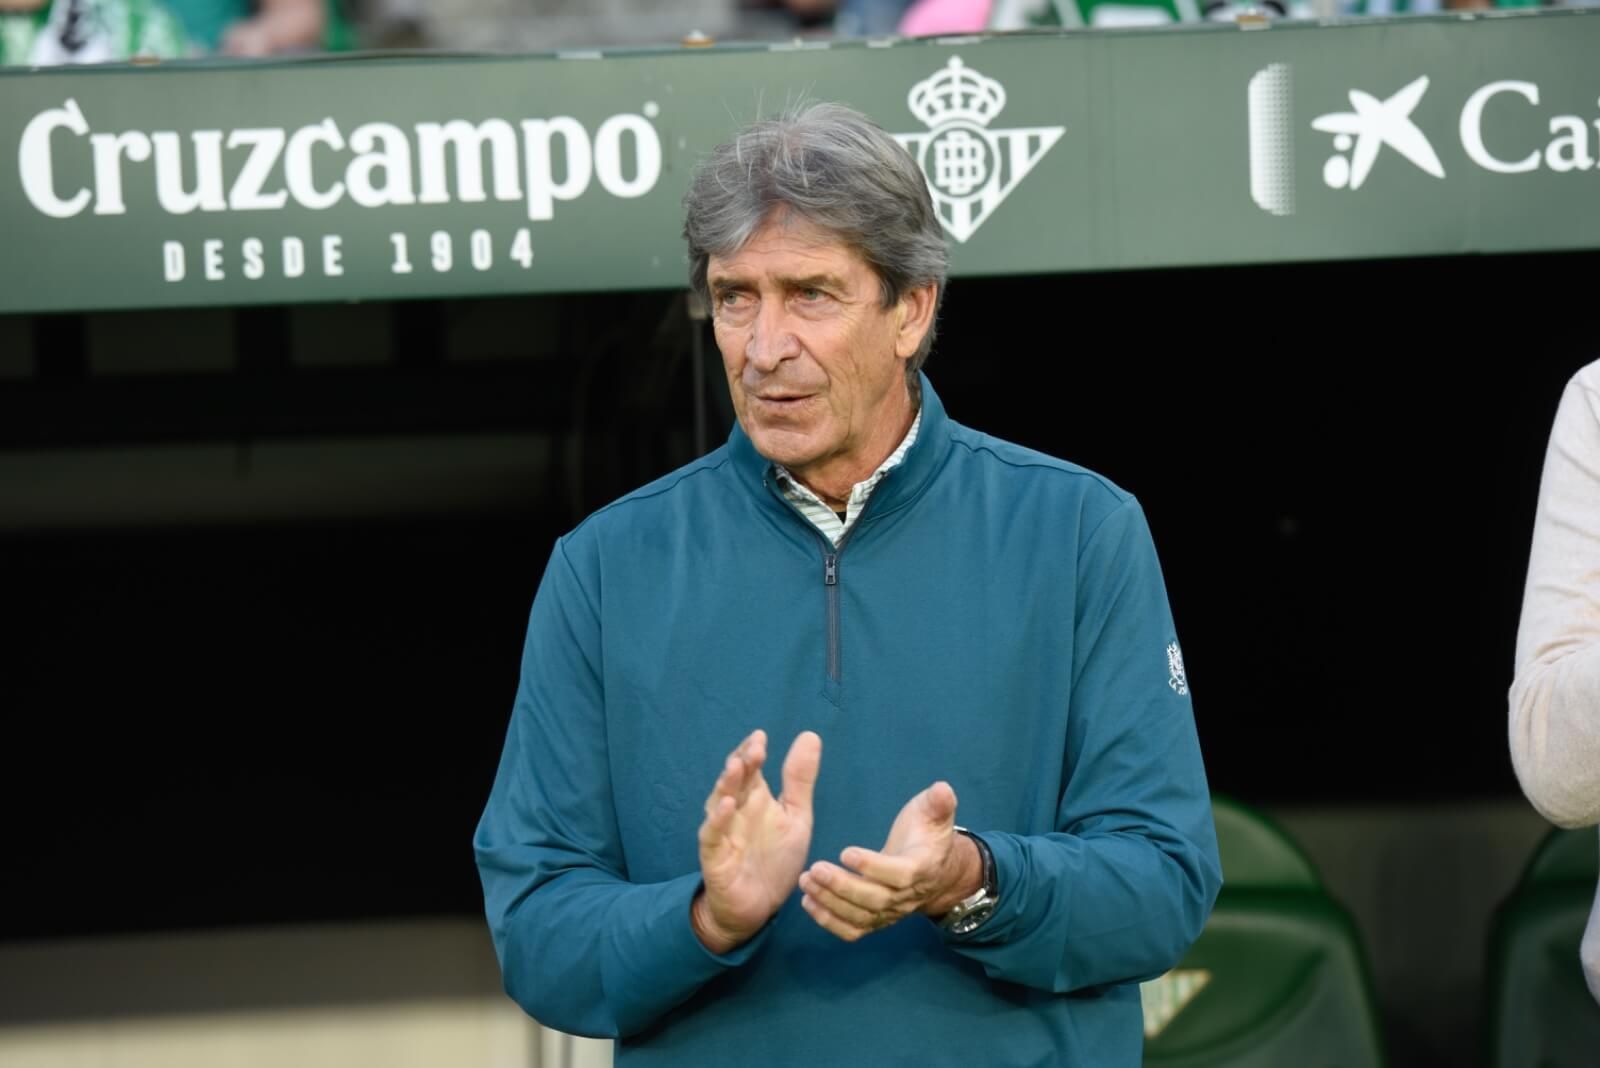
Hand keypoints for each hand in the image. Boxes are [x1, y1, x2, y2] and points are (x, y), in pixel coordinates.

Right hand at [692, 729, 821, 953]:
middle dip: (742, 763)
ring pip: (718, 803)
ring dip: (727, 785)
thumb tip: (810, 735)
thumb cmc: (775, 859)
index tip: (761, 736)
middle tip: (754, 748)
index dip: (752, 751)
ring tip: (737, 767)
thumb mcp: (796, 817)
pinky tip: (727, 806)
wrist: (759, 907)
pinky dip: (717, 820)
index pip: (750, 768)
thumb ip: (800, 780)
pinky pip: (712, 835)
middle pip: (734, 781)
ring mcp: (722, 833)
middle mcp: (735, 811)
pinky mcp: (715, 857)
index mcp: (754, 799)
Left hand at [798, 781, 980, 941]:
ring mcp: (891, 912)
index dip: (873, 867)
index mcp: (922, 868)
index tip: (846, 852)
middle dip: (843, 887)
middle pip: (875, 900)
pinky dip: (829, 921)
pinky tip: (809, 902)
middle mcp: (907, 896)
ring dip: (830, 902)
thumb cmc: (928, 835)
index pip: (899, 875)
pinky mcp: (876, 920)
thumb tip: (942, 789)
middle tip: (815, 869)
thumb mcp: (936, 814)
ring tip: (806, 881)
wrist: (936, 871)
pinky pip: (853, 930)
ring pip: (861, 917)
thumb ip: (939, 802)